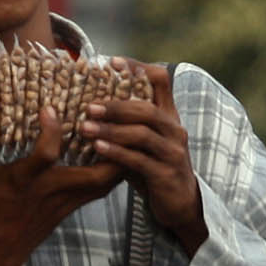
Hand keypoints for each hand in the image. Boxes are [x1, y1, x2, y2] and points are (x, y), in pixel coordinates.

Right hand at [0, 107, 123, 265]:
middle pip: (92, 176)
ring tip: (124, 133)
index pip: (45, 156)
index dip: (51, 132)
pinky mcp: (71, 208)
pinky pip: (99, 191)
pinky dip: (111, 172)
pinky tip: (117, 155)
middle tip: (114, 120)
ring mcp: (64, 202)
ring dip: (116, 160)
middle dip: (107, 151)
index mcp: (24, 181)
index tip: (50, 108)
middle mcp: (50, 191)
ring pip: (104, 185)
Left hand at [78, 64, 206, 254]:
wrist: (180, 204)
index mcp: (169, 115)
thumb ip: (127, 123)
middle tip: (88, 106)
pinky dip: (116, 152)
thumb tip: (89, 104)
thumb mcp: (143, 141)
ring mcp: (173, 152)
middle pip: (147, 108)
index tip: (112, 62)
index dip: (138, 66)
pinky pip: (139, 160)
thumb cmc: (154, 167)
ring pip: (142, 134)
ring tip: (85, 127)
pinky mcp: (166, 174)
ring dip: (111, 129)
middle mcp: (175, 130)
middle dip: (115, 105)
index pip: (160, 80)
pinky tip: (97, 147)